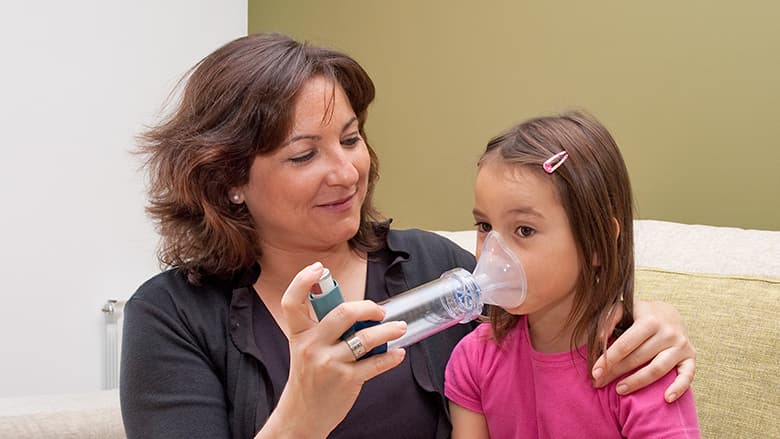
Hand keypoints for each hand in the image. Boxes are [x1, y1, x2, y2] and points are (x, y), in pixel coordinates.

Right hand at [257, 262, 406, 438]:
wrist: (302, 415)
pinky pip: (376, 363)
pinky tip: (398, 353)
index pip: (292, 302)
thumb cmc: (308, 378)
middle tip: (379, 311)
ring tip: (400, 328)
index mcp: (299, 335)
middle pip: (342, 313)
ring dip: (388, 330)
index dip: (302, 280)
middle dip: (367, 307)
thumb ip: (323, 328)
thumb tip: (358, 310)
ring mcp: (329, 364)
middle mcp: (312, 346)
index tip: (319, 268)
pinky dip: (391, 357)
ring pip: (366, 338)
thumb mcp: (305, 349)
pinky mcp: (347, 381)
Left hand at [591, 301, 695, 402]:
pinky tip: (666, 398)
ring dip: (638, 382)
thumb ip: (609, 319)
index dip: (608, 359)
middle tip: (599, 383)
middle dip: (616, 372)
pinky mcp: (691, 356)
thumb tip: (599, 340)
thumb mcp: (624, 309)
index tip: (595, 372)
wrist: (670, 313)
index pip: (625, 344)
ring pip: (658, 369)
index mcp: (649, 320)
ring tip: (619, 389)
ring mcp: (681, 345)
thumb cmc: (640, 314)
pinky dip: (678, 388)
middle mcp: (668, 332)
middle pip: (638, 358)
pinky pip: (687, 376)